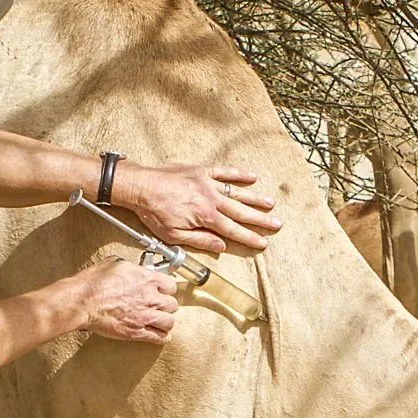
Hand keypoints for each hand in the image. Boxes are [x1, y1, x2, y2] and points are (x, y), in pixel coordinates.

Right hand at [74, 259, 177, 343]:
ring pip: (169, 322)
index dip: (166, 288)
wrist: (83, 302)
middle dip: (166, 306)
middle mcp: (150, 298)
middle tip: (159, 306)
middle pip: (172, 305)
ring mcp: (145, 316)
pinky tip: (160, 335)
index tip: (163, 291)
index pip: (171, 285)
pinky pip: (159, 338)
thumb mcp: (114, 264)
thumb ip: (129, 267)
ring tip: (161, 321)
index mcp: (147, 279)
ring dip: (165, 322)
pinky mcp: (137, 332)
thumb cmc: (93, 283)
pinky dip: (162, 337)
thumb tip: (131, 268)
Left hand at [121, 163, 278, 254]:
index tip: (263, 242)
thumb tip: (221, 246)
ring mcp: (208, 183)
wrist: (141, 186)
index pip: (233, 230)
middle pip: (241, 212)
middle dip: (260, 220)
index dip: (250, 237)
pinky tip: (252, 177)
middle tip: (276, 224)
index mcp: (205, 216)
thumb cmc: (154, 212)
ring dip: (255, 199)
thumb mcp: (174, 235)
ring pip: (237, 192)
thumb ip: (200, 240)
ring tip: (271, 204)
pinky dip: (239, 175)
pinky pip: (225, 172)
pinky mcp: (202, 171)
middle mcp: (211, 199)